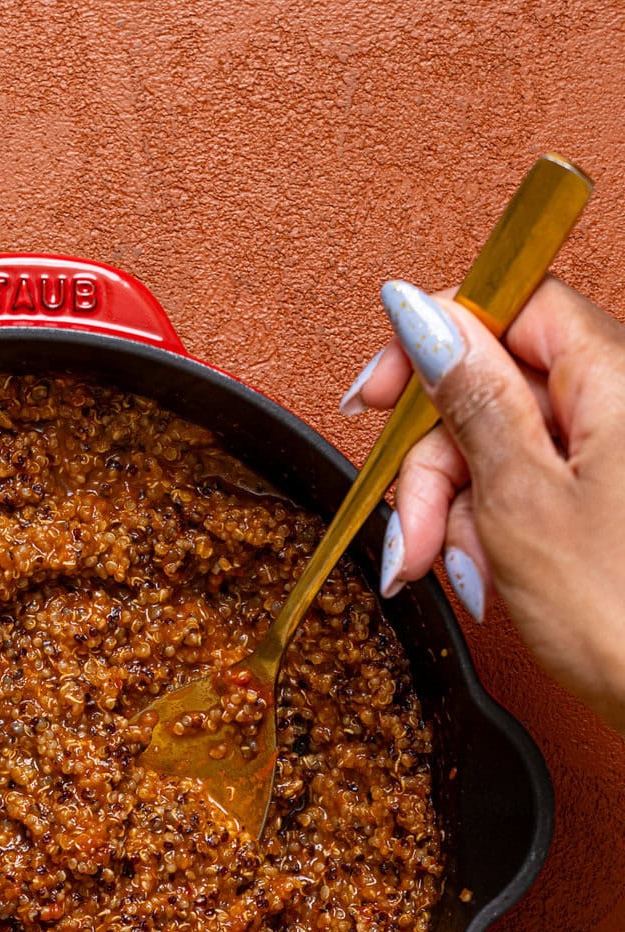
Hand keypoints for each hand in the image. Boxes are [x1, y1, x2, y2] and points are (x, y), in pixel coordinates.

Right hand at [338, 274, 624, 734]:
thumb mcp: (520, 501)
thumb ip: (471, 400)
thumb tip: (427, 319)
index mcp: (616, 374)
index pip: (510, 305)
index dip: (434, 340)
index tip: (378, 396)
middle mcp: (624, 402)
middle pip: (497, 387)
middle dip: (437, 463)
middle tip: (416, 534)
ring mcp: (619, 456)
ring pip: (507, 446)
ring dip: (461, 510)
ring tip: (457, 574)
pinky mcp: (613, 505)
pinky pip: (535, 490)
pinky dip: (499, 532)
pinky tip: (490, 580)